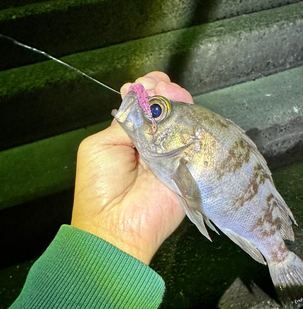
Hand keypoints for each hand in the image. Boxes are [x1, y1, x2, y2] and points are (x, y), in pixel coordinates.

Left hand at [71, 71, 192, 263]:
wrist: (116, 225)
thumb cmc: (101, 188)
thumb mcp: (101, 145)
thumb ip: (124, 123)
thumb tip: (142, 102)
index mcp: (129, 141)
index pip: (144, 110)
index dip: (147, 92)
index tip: (146, 83)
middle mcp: (153, 147)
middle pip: (165, 113)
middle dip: (164, 93)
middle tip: (161, 85)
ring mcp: (173, 157)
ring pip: (182, 123)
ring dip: (178, 103)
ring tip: (172, 93)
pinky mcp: (189, 169)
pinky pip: (196, 142)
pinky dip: (193, 122)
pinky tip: (185, 109)